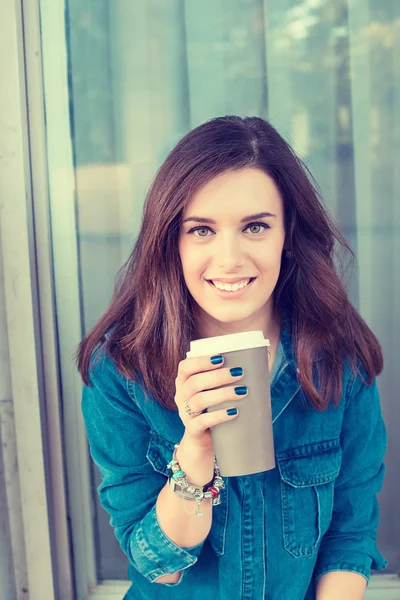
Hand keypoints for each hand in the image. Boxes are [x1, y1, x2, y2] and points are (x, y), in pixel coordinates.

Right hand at [174, 354, 245, 483]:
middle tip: (239, 372)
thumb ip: (227, 377)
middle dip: (218, 376)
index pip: (185, 367)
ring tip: (243, 391)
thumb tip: (260, 361)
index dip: (200, 361)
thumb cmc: (213, 408)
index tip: (221, 357)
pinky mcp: (193, 431)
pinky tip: (234, 412)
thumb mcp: (215, 391)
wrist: (204, 441)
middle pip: (194, 383)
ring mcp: (185, 414)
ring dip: (222, 394)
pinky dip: (219, 416)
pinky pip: (202, 422)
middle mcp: (181, 397)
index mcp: (184, 382)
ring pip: (198, 401)